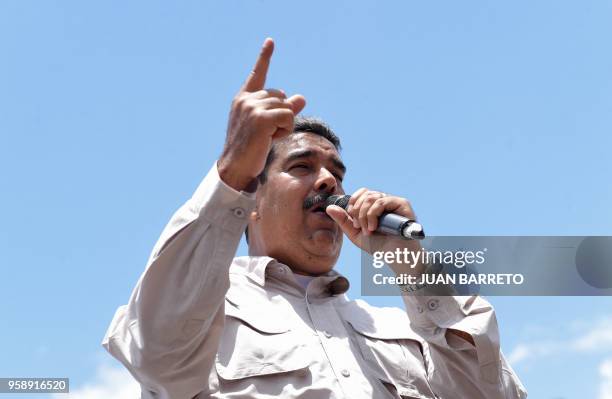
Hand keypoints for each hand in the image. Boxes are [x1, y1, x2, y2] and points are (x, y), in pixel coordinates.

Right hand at [217, 38, 305, 191]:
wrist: (235, 167)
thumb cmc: (251, 149)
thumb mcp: (268, 127)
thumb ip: (284, 110)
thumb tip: (302, 97)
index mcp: (243, 99)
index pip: (257, 74)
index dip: (264, 57)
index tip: (271, 41)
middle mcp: (246, 100)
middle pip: (281, 96)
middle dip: (282, 115)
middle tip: (267, 134)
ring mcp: (252, 107)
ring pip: (286, 107)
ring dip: (284, 125)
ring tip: (268, 138)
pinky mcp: (262, 118)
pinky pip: (288, 116)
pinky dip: (285, 129)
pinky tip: (271, 139)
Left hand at [326, 188, 419, 254]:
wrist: (396, 257)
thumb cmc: (380, 246)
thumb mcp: (356, 234)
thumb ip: (344, 220)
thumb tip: (329, 207)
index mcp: (375, 205)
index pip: (361, 193)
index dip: (352, 203)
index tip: (353, 222)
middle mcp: (385, 201)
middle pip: (364, 194)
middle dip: (357, 211)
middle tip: (358, 227)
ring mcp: (394, 202)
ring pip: (371, 197)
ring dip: (364, 215)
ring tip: (367, 230)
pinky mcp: (403, 204)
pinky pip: (382, 201)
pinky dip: (373, 214)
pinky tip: (373, 228)